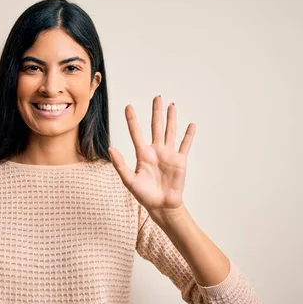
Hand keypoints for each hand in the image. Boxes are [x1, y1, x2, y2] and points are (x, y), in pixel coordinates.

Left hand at [109, 95, 195, 214]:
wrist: (161, 206)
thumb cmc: (144, 195)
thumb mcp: (129, 180)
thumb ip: (120, 164)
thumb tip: (111, 148)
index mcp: (142, 154)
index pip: (136, 132)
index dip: (132, 119)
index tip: (128, 106)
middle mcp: (155, 151)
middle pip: (156, 126)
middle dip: (156, 112)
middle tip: (157, 97)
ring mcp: (168, 154)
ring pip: (170, 132)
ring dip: (171, 119)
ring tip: (172, 105)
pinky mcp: (180, 161)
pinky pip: (184, 145)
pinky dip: (188, 135)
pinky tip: (191, 125)